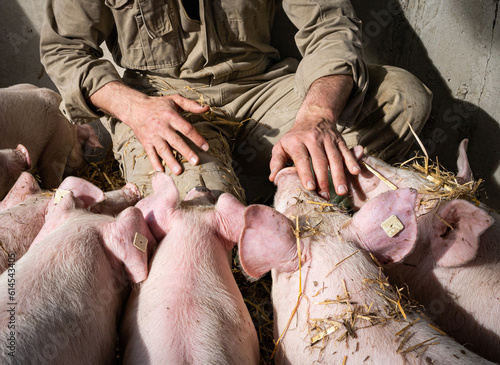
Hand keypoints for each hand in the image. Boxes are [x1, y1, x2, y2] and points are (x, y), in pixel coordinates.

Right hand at [90, 82, 208, 174]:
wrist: (134, 107)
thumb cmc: (158, 104)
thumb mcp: (175, 100)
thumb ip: (191, 105)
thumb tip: (207, 108)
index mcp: (171, 116)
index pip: (186, 129)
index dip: (197, 138)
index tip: (206, 147)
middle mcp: (162, 126)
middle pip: (176, 141)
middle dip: (186, 152)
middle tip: (196, 162)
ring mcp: (153, 135)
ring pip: (163, 149)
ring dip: (171, 161)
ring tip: (179, 171)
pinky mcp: (145, 142)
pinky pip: (150, 153)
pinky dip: (155, 162)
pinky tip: (161, 171)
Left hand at [269, 75, 360, 198]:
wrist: (314, 117)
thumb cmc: (295, 137)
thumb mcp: (281, 146)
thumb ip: (276, 162)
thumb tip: (273, 178)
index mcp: (297, 141)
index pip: (302, 158)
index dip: (306, 173)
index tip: (310, 188)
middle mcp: (313, 139)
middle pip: (320, 160)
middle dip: (323, 179)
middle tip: (325, 196)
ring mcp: (328, 139)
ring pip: (335, 157)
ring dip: (339, 175)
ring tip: (341, 191)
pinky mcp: (339, 140)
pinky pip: (346, 151)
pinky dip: (352, 161)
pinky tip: (355, 173)